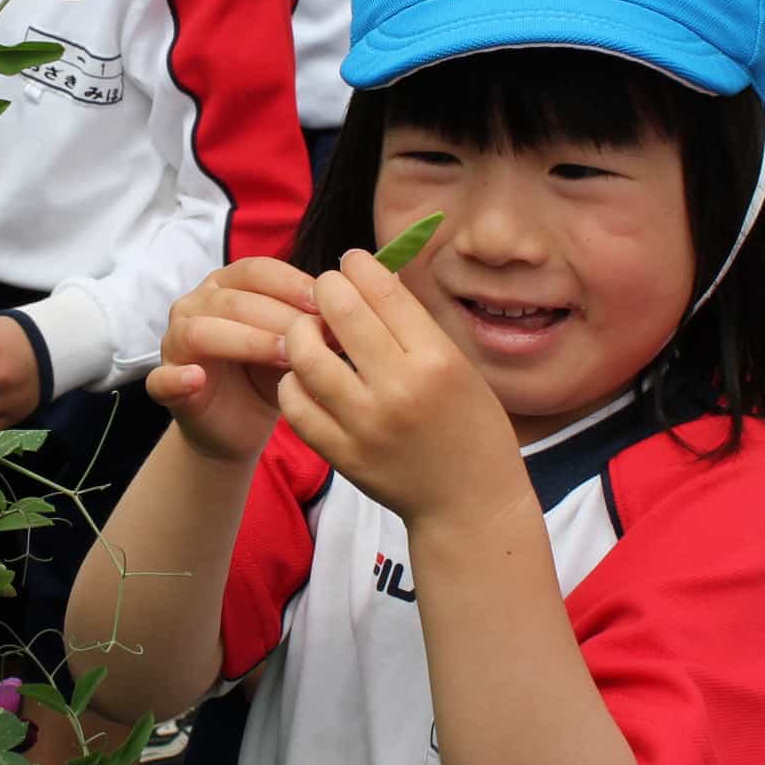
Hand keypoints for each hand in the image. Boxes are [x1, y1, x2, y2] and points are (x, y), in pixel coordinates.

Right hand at [147, 257, 315, 462]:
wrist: (239, 426)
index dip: (291, 283)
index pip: (256, 271)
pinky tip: (196, 379)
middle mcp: (195, 305)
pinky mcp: (164, 384)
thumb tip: (340, 316)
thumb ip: (306, 324)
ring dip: (246, 341)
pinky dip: (176, 378)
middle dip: (279, 316)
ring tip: (286, 357)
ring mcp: (174, 343)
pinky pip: (162, 379)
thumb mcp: (292, 344)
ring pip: (201, 331)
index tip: (326, 302)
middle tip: (318, 337)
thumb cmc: (266, 374)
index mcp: (226, 286)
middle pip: (234, 300)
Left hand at [276, 248, 520, 529]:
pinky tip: (305, 376)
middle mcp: (399, 389)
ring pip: (305, 356)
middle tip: (327, 291)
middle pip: (340, 312)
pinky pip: (295, 405)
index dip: (359, 266)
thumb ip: (416, 326)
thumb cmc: (471, 427)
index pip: (384, 292)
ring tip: (310, 331)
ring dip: (301, 332)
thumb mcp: (460, 367)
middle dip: (327, 289)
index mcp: (437, 361)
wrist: (470, 503)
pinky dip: (293, 381)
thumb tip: (375, 275)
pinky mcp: (342, 455)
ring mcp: (366, 425)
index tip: (351, 261)